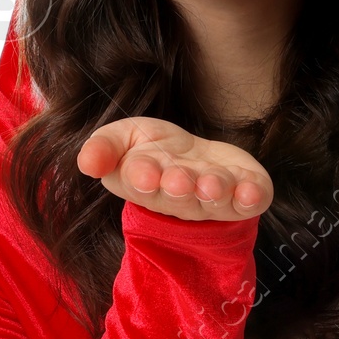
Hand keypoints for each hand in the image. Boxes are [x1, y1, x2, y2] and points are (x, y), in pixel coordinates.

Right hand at [77, 117, 272, 221]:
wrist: (190, 156)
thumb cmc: (150, 149)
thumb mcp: (120, 137)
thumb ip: (102, 147)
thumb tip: (86, 162)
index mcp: (144, 183)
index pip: (140, 183)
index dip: (143, 178)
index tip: (146, 173)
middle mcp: (179, 196)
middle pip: (179, 196)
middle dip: (180, 187)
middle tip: (179, 179)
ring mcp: (212, 199)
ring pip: (214, 200)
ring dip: (214, 191)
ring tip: (212, 183)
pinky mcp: (243, 195)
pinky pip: (249, 202)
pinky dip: (252, 197)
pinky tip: (252, 191)